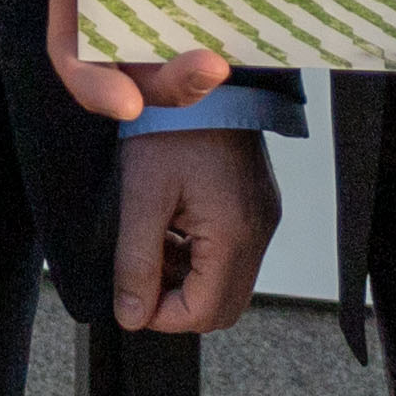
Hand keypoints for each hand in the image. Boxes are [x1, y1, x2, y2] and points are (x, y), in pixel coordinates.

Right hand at [1, 0, 232, 124]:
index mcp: (78, 2)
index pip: (76, 60)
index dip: (95, 89)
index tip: (126, 106)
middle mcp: (122, 16)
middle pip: (138, 75)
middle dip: (170, 87)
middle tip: (208, 71)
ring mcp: (170, 11)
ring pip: (180, 64)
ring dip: (201, 75)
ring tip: (224, 61)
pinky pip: (219, 33)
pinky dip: (233, 43)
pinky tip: (253, 38)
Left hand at [111, 127, 277, 334]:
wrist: (202, 79)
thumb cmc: (172, 125)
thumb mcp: (142, 193)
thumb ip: (136, 260)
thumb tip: (132, 315)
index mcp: (233, 233)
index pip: (204, 312)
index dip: (163, 316)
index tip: (133, 296)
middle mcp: (258, 232)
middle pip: (222, 306)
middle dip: (176, 302)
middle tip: (142, 273)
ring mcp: (263, 219)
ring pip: (228, 283)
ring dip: (187, 279)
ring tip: (153, 244)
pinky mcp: (258, 206)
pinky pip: (233, 253)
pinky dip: (200, 256)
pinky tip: (172, 229)